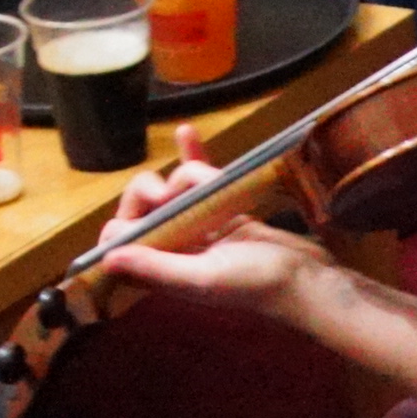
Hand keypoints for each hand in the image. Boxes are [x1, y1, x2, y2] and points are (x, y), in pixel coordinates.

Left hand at [85, 152, 328, 315]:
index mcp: (165, 269)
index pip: (124, 243)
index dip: (121, 224)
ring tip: (212, 185)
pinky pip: (202, 180)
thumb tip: (108, 258)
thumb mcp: (203, 278)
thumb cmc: (257, 285)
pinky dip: (194, 157)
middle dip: (150, 193)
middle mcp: (176, 247)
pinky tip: (187, 132)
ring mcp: (200, 225)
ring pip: (173, 188)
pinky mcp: (225, 209)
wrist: (308, 279)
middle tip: (168, 195)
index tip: (136, 216)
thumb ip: (157, 268)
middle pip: (144, 209)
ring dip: (187, 177)